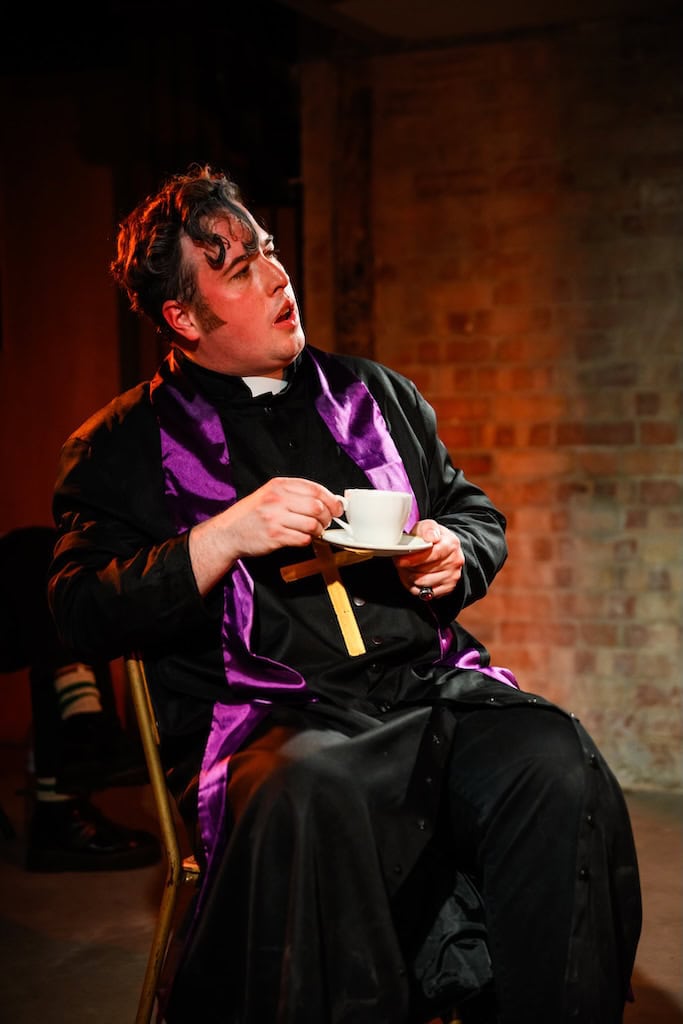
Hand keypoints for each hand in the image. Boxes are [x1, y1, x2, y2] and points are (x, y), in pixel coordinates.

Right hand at [189, 478, 342, 592]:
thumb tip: (328, 500)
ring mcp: (275, 518)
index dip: (331, 499)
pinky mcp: (274, 536)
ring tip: (314, 532)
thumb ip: (296, 494)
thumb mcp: (270, 494)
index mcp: (279, 485)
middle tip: (326, 522)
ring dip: (318, 530)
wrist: (229, 532)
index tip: (337, 507)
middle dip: (327, 517)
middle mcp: (277, 499)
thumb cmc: (252, 515)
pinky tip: (302, 538)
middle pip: (317, 506)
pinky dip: (307, 540)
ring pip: (312, 524)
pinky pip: (302, 539)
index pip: (315, 488)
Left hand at [393, 519, 463, 599]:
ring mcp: (453, 575)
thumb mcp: (428, 526)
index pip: (430, 555)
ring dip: (409, 577)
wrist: (446, 549)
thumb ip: (427, 528)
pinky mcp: (448, 587)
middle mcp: (455, 561)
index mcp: (451, 544)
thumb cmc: (433, 538)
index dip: (413, 559)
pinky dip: (415, 587)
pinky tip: (413, 577)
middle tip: (400, 562)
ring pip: (423, 583)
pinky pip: (425, 593)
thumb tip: (431, 536)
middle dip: (407, 568)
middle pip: (424, 571)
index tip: (400, 560)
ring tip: (406, 569)